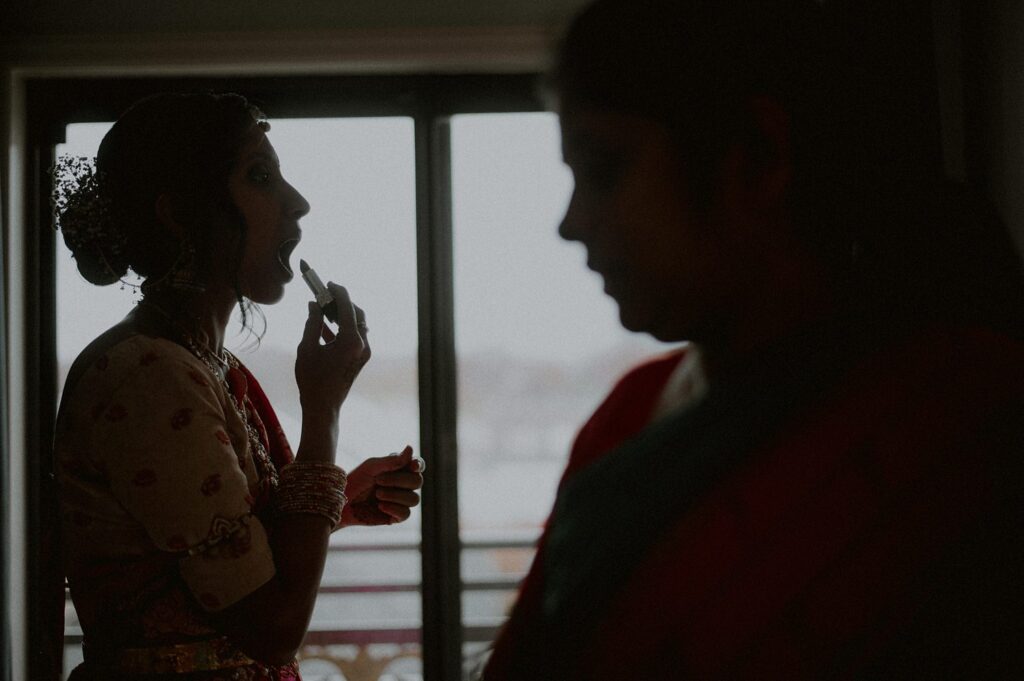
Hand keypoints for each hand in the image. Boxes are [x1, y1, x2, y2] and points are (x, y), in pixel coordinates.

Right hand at [295, 283, 369, 417]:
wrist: (323, 406)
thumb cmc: (312, 379)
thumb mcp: (307, 347)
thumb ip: (312, 323)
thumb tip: (314, 304)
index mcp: (351, 341)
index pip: (347, 307)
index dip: (337, 292)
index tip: (328, 283)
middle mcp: (363, 345)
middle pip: (356, 314)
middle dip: (341, 302)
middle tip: (325, 294)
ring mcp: (364, 352)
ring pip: (357, 325)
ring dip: (341, 315)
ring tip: (322, 308)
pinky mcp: (361, 358)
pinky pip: (354, 336)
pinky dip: (341, 329)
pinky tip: (324, 326)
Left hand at [340, 446, 424, 527]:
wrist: (341, 502)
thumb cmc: (356, 480)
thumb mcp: (372, 467)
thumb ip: (392, 461)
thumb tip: (410, 448)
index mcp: (400, 469)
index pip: (418, 465)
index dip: (418, 465)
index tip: (412, 466)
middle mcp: (403, 485)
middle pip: (417, 482)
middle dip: (399, 481)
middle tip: (378, 480)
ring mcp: (401, 501)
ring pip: (414, 499)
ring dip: (395, 495)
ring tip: (377, 494)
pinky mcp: (396, 516)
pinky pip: (406, 513)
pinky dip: (394, 508)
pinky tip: (380, 506)